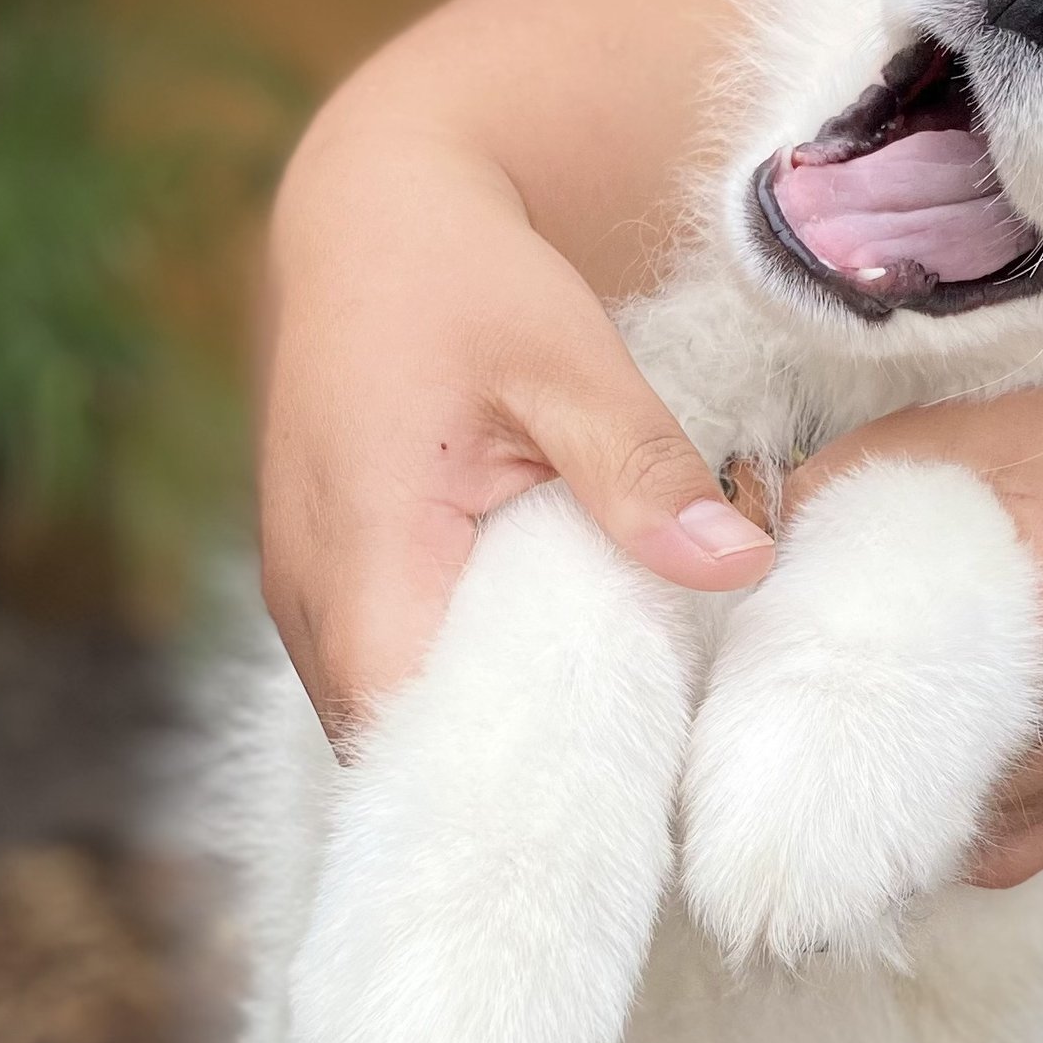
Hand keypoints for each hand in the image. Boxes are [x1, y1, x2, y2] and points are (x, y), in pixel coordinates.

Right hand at [259, 66, 770, 751]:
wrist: (367, 215)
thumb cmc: (463, 278)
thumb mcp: (571, 362)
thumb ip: (643, 473)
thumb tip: (741, 566)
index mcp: (365, 552)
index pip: (410, 737)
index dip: (495, 795)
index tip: (599, 826)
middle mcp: (309, 595)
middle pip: (390, 752)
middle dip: (492, 789)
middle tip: (624, 815)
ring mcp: (302, 596)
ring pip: (378, 719)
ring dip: (468, 744)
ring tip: (595, 768)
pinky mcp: (318, 583)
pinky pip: (376, 675)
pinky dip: (446, 695)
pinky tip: (539, 695)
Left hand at [782, 387, 1042, 885]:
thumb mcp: (955, 436)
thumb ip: (839, 490)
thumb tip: (734, 544)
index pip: (920, 755)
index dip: (829, 773)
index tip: (754, 773)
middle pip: (948, 824)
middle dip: (856, 817)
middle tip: (775, 794)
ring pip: (990, 847)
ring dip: (912, 832)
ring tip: (835, 794)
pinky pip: (1031, 832)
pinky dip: (968, 825)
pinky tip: (917, 791)